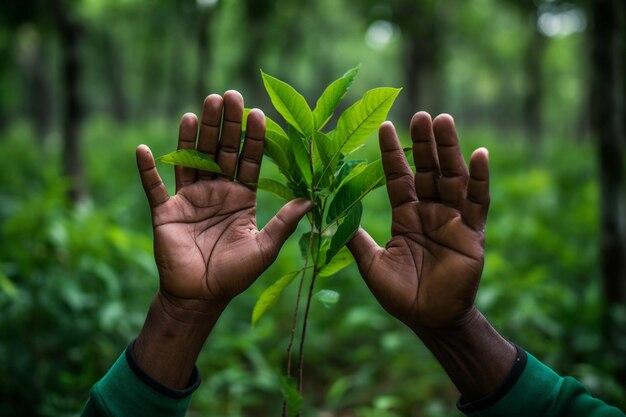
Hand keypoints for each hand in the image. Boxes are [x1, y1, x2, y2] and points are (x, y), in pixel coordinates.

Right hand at [136, 91, 311, 309]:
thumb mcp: (264, 248)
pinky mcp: (166, 212)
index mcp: (241, 197)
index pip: (249, 160)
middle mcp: (216, 192)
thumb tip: (312, 200)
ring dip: (192, 135)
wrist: (200, 297)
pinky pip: (154, 188)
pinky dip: (148, 170)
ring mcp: (190, 199)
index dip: (253, 138)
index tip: (258, 113)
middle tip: (227, 96)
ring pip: (191, 159)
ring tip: (198, 108)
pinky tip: (144, 149)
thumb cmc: (235, 275)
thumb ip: (284, 223)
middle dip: (224, 125)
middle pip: (220, 151)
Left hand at [348, 112, 488, 329]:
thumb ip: (354, 239)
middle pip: (428, 170)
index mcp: (406, 216)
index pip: (399, 178)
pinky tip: (480, 154)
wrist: (429, 319)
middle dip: (423, 143)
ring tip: (444, 120)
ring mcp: (453, 220)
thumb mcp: (371, 264)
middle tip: (420, 114)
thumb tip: (324, 218)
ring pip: (453, 177)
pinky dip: (481, 179)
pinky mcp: (473, 233)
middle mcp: (430, 212)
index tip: (385, 126)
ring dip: (449, 150)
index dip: (393, 153)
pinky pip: (479, 202)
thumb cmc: (400, 294)